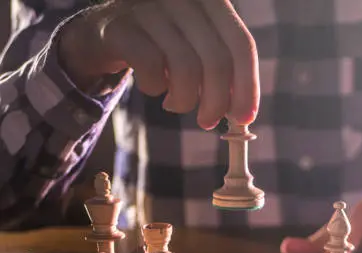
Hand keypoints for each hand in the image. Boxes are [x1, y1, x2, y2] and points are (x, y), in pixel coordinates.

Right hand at [58, 0, 258, 128]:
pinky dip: (154, 87)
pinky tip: (152, 86)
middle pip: (217, 61)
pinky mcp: (121, 24)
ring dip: (185, 100)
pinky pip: (151, 68)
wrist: (103, 32)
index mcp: (212, 0)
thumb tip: (244, 115)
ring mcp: (151, 6)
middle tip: (207, 121)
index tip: (244, 117)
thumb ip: (224, 74)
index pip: (241, 45)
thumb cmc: (162, 46)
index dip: (247, 86)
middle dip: (216, 102)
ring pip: (186, 68)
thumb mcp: (199, 50)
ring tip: (176, 103)